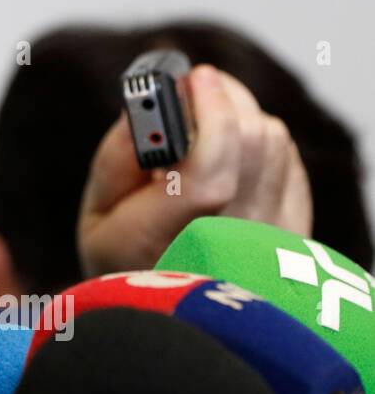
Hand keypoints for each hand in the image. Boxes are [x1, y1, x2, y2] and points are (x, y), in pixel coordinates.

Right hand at [77, 64, 311, 277]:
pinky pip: (290, 162)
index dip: (208, 113)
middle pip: (252, 143)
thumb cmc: (126, 263)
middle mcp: (231, 247)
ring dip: (240, 116)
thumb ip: (117, 158)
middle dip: (224, 97)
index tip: (192, 78)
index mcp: (166, 246)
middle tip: (196, 85)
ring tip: (205, 120)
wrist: (174, 315)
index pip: (210, 172)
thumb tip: (146, 104)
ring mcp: (272, 244)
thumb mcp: (97, 217)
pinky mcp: (295, 235)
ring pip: (275, 144)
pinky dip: (259, 142)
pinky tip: (229, 152)